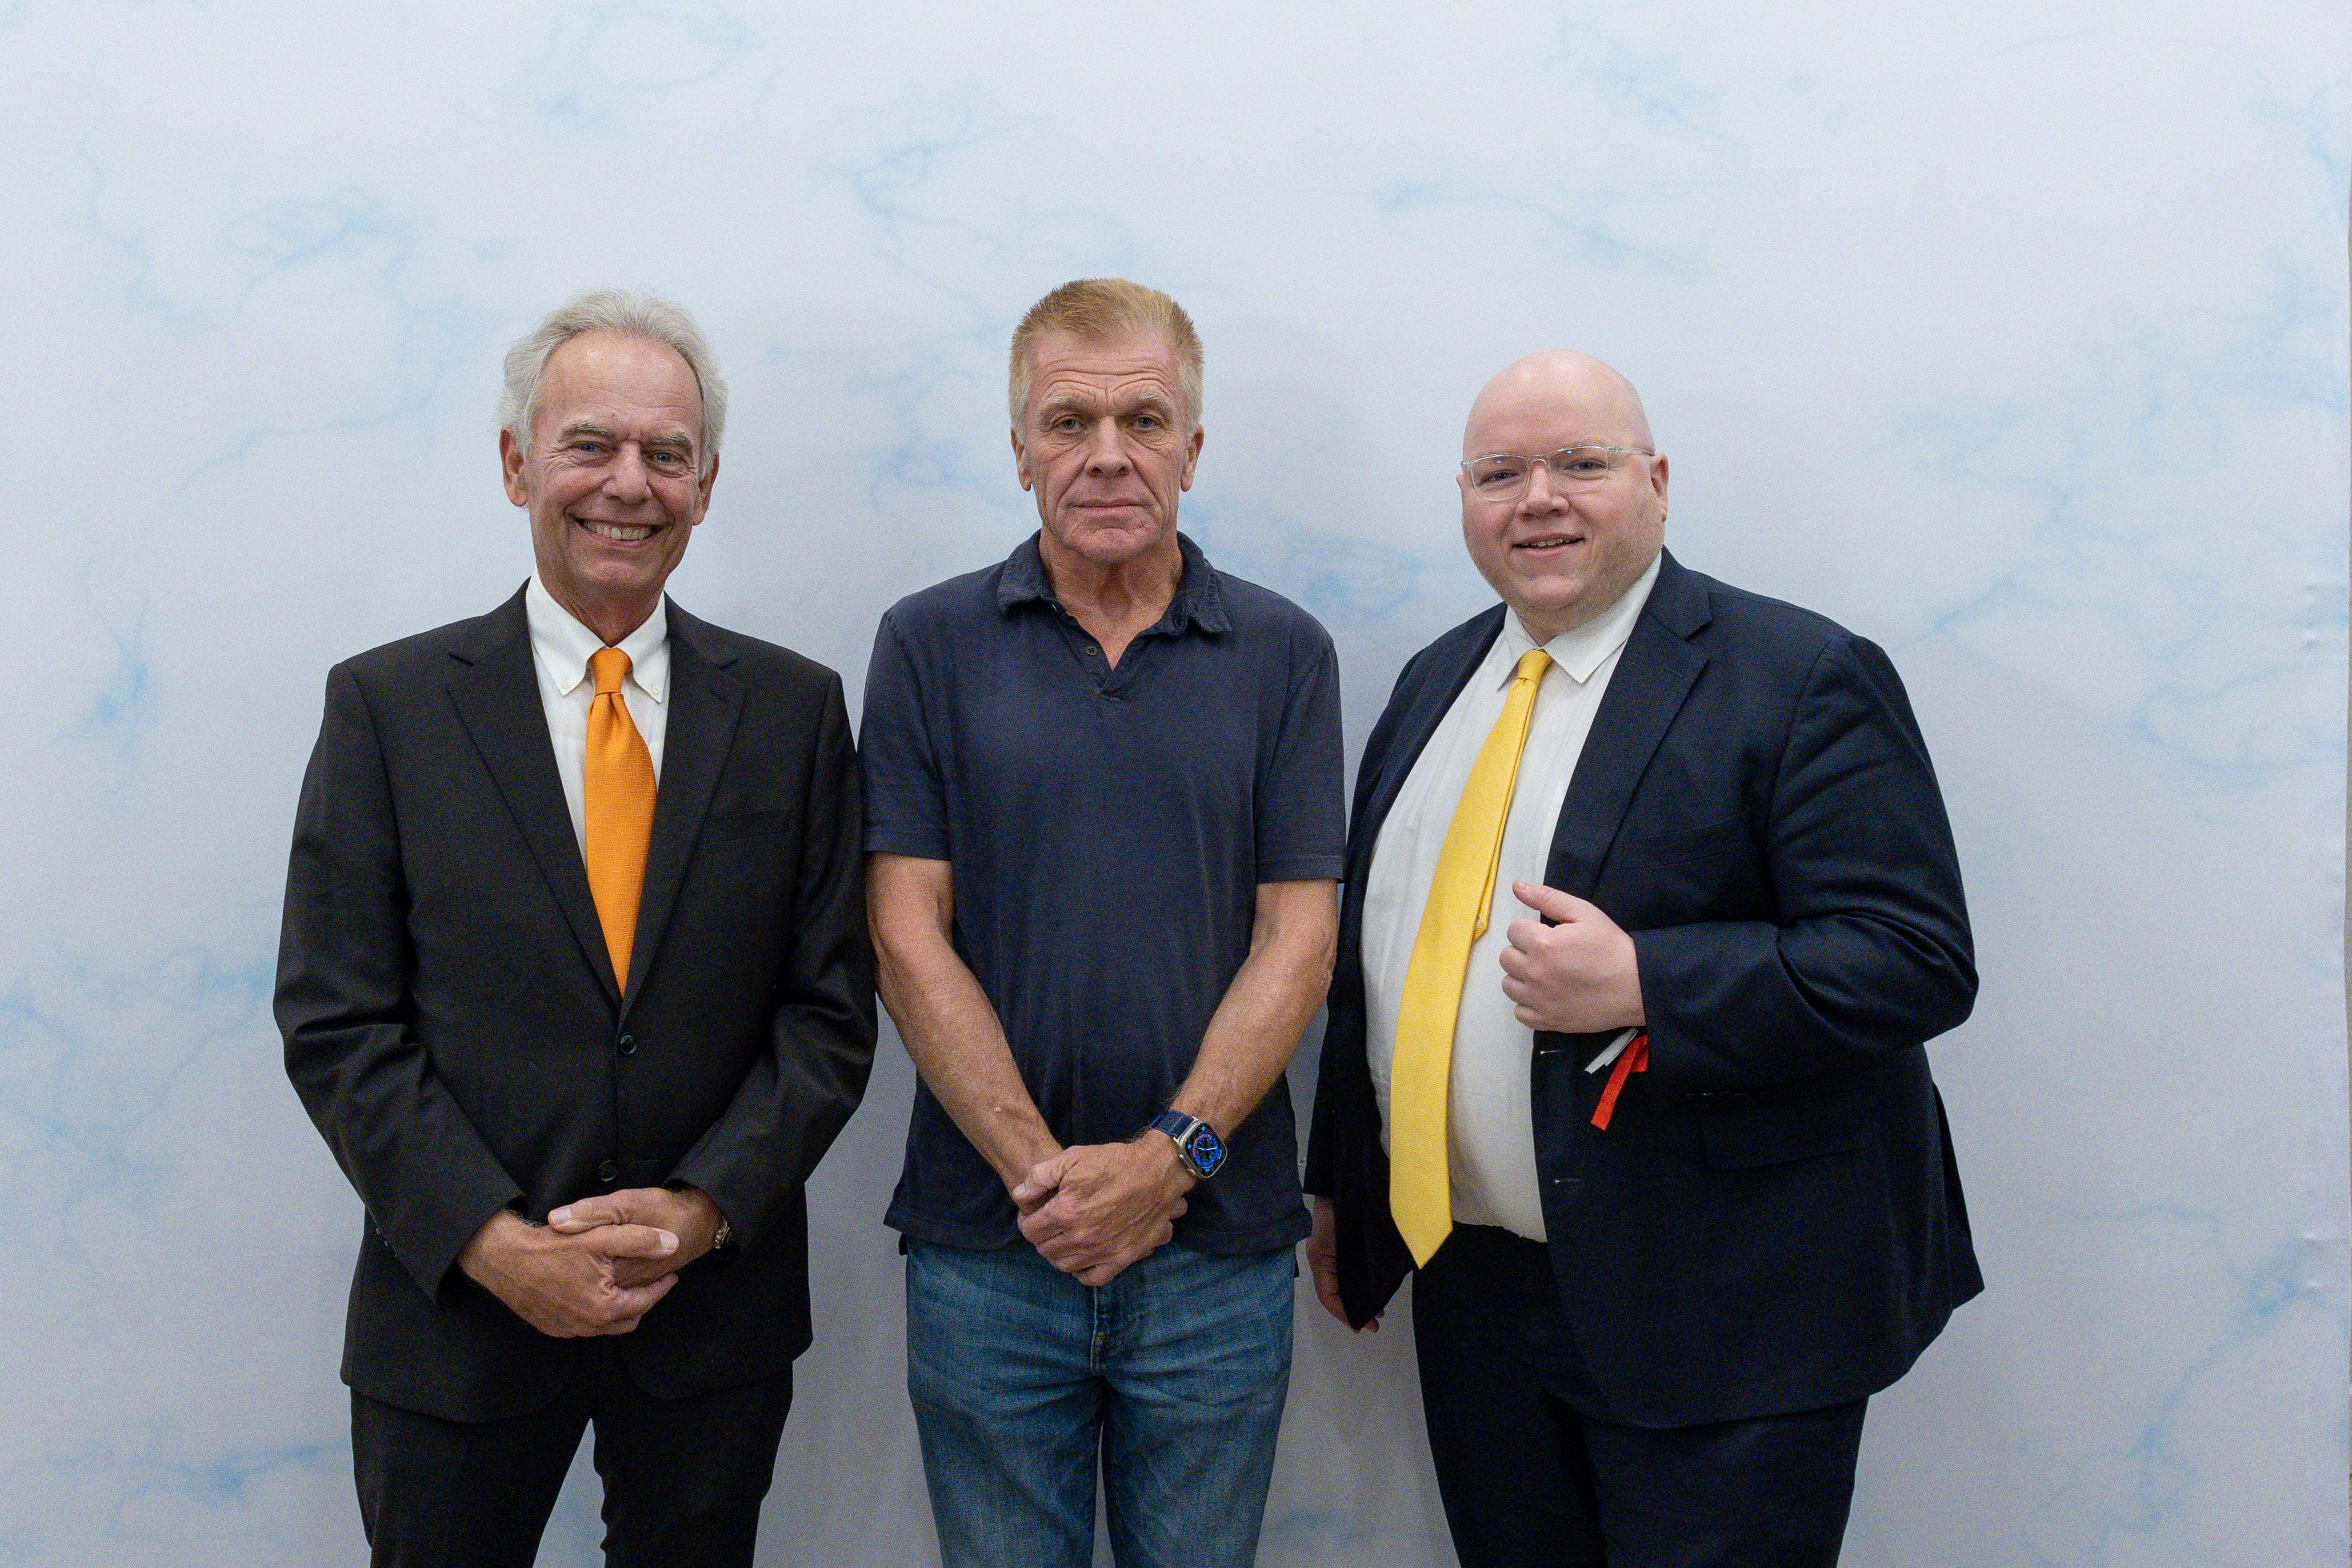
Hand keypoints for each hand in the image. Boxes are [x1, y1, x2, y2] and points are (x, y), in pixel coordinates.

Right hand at [456, 1209, 680, 1336]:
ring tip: (627, 1285)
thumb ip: (642, 1240)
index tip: (670, 1273)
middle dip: (643, 1300)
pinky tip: (597, 1291)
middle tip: (652, 1281)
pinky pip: (585, 1325)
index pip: (645, 1301)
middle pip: (629, 1319)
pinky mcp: (552, 1327)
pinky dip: (597, 1312)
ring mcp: (567, 1330)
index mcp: (604, 1308)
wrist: (504, 1258)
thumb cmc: (552, 1247)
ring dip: (620, 1308)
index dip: (661, 1286)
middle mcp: (587, 1327)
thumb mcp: (603, 1236)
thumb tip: (672, 1245)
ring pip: (607, 1325)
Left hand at [546, 1185, 726, 1287]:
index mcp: (614, 1270)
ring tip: (575, 1253)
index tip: (549, 1238)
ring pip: (597, 1287)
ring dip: (584, 1273)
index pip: (571, 1270)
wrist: (699, 1221)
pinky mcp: (638, 1283)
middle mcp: (622, 1286)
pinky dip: (599, 1275)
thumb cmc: (664, 1211)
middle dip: (569, 1268)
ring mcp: (630, 1288)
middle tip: (560, 1248)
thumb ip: (591, 1212)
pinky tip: (596, 1258)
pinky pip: (612, 1285)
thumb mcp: (626, 1203)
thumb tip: (555, 1221)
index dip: (557, 1255)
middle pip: (583, 1283)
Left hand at [1012, 1139, 1191, 1285]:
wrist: (1156, 1172)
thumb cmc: (1113, 1162)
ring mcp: (1103, 1251)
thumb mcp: (1072, 1158)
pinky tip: (1081, 1258)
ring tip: (1061, 1240)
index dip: (1026, 1222)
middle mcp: (1082, 1237)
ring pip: (1065, 1265)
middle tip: (1046, 1226)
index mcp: (1065, 1212)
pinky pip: (1093, 1277)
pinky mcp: (1122, 1258)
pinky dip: (1082, 1272)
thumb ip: (1039, 1177)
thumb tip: (1020, 1194)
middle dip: (1040, 1237)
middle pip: (1046, 1249)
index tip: (1031, 1215)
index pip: (1030, 1230)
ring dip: (1057, 1255)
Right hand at [1305, 1196, 1377, 1331]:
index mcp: (1321, 1262)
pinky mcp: (1350, 1248)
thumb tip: (1358, 1299)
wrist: (1342, 1184)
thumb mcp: (1330, 1245)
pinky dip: (1364, 1285)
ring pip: (1347, 1285)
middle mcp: (1327, 1262)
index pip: (1328, 1297)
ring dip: (1361, 1299)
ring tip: (1380, 1311)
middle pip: (1338, 1295)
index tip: (1363, 1326)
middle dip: (1355, 1311)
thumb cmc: (1335, 1213)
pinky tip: (1378, 1289)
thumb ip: (1337, 1272)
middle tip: (1375, 1324)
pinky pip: (1354, 1273)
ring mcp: (1338, 1255)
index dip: (1344, 1314)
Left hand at [1499, 882, 1644, 1033]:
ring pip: (1509, 985)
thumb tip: (1518, 887)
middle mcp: (1535, 973)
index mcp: (1542, 944)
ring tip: (1545, 973)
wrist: (1637, 986)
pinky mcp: (1548, 1021)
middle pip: (1506, 957)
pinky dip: (1529, 1004)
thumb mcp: (1584, 913)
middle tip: (1548, 953)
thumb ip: (1548, 898)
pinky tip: (1546, 995)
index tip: (1548, 935)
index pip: (1513, 931)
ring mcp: (1540, 1000)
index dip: (1530, 929)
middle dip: (1524, 951)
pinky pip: (1520, 1012)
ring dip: (1521, 977)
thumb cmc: (1612, 947)